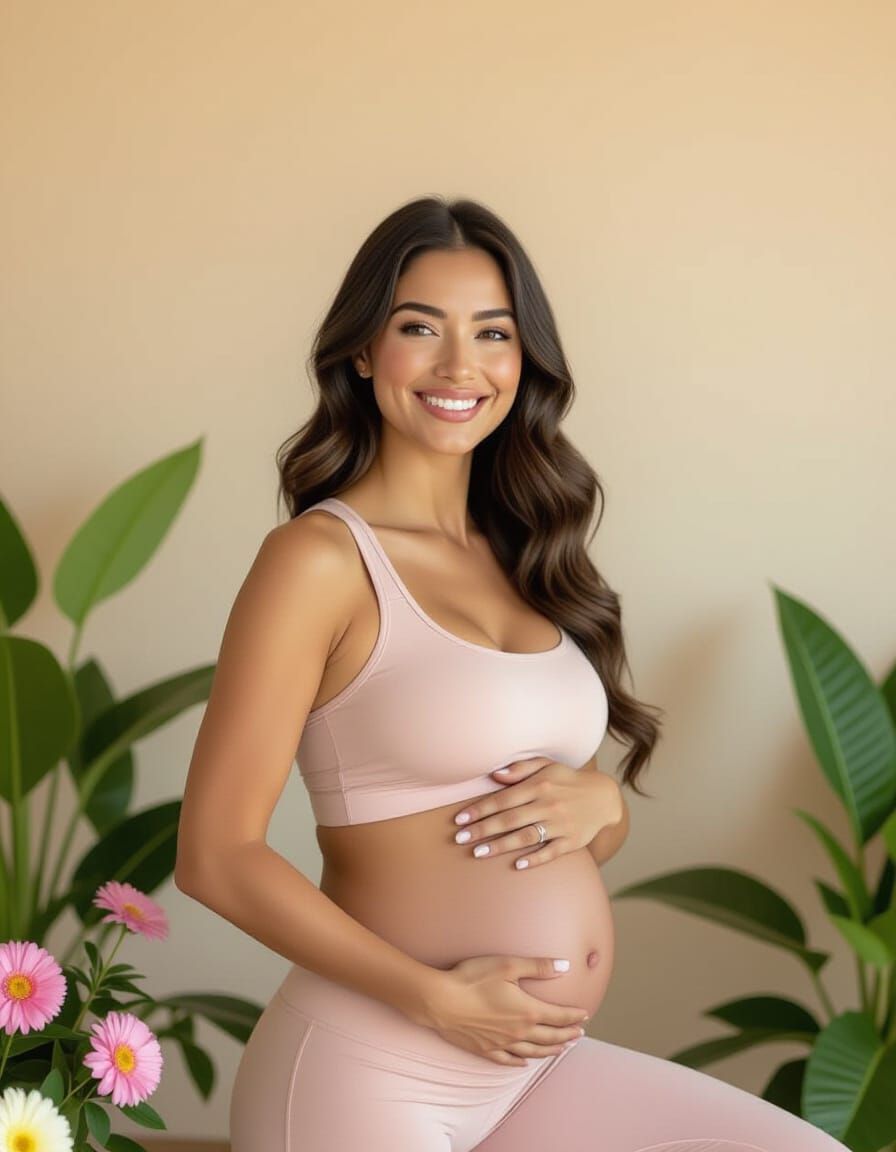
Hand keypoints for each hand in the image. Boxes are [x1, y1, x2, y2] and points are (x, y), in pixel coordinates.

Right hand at [417, 954, 589, 1066]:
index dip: (573, 1016)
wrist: (440, 1001)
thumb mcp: (508, 965)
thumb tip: (565, 966)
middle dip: (566, 1035)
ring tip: (561, 1049)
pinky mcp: (484, 1050)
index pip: (558, 1016)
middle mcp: (518, 1032)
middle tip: (579, 1035)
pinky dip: (520, 1062)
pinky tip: (524, 1064)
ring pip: (532, 1052)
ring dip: (550, 1051)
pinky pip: (508, 1061)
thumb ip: (538, 967)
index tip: (585, 1015)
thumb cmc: (473, 979)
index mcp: (527, 1011)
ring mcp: (501, 1044)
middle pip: (549, 1037)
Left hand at [452, 756, 622, 869]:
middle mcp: (549, 805)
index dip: (480, 809)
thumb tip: (495, 775)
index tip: (459, 819)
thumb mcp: (547, 766)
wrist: (604, 798)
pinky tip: (517, 865)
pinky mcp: (572, 842)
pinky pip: (550, 852)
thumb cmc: (567, 780)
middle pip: (510, 820)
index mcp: (540, 785)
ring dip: (500, 846)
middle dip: (483, 830)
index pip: (503, 799)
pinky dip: (534, 859)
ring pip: (526, 837)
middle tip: (460, 839)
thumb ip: (521, 768)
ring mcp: (561, 825)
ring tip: (478, 853)